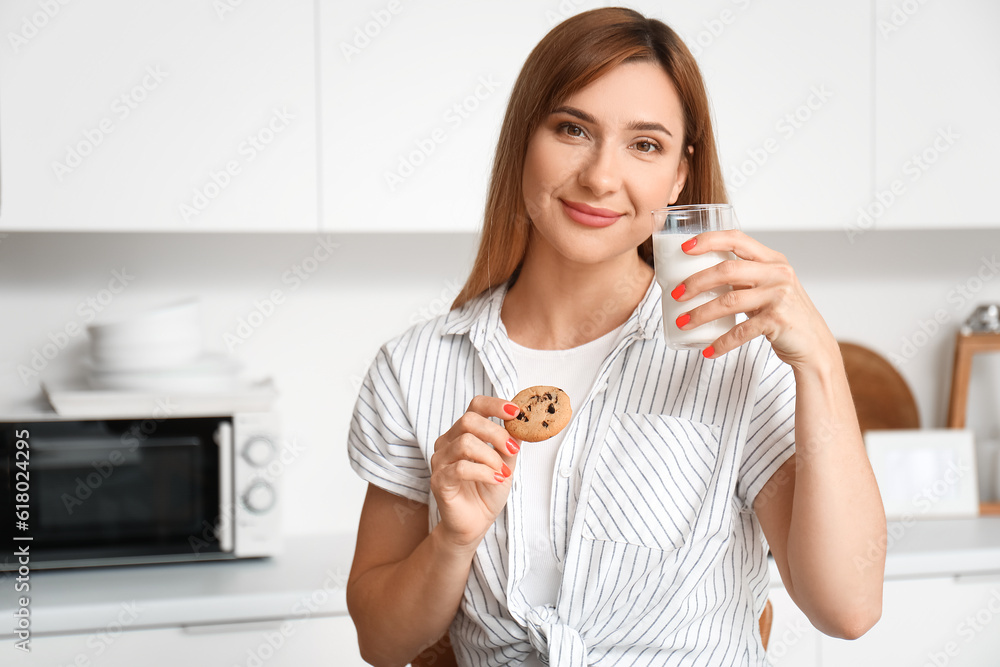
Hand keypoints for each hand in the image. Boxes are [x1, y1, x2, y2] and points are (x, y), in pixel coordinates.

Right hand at [430, 396, 521, 551]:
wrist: (475, 523)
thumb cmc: (487, 491)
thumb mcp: (505, 463)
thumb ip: (510, 443)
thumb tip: (523, 424)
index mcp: (462, 433)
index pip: (475, 406)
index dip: (495, 405)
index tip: (515, 412)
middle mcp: (447, 443)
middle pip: (468, 420)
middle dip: (496, 433)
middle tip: (512, 450)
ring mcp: (440, 461)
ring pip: (465, 443)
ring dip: (491, 457)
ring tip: (502, 472)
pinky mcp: (439, 481)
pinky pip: (461, 468)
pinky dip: (484, 472)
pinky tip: (495, 479)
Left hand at [671, 230, 836, 367]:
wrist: (814, 345)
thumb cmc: (785, 314)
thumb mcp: (768, 288)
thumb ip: (744, 278)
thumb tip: (700, 276)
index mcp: (772, 260)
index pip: (737, 239)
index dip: (709, 240)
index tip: (685, 248)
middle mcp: (777, 274)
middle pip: (727, 270)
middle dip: (696, 282)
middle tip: (675, 294)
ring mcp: (779, 296)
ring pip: (729, 301)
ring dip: (701, 314)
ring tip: (682, 322)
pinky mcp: (778, 320)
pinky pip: (740, 331)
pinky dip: (721, 342)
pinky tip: (707, 350)